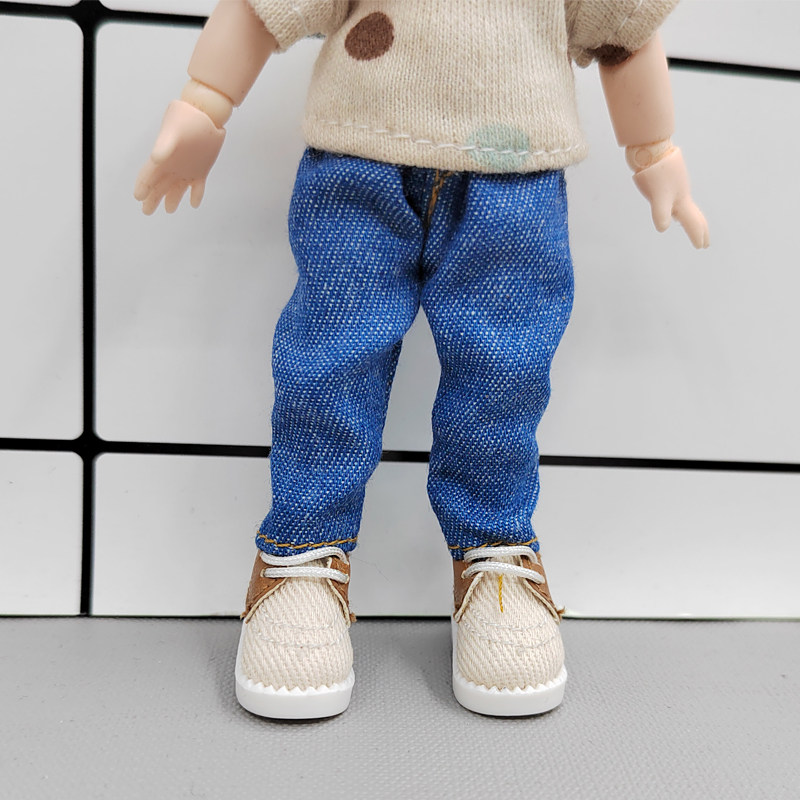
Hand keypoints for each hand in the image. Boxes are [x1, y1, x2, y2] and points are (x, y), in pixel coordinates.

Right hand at [134, 100, 225, 214]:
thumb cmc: (186, 118)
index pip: (149, 175)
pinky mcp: (201, 169)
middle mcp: (172, 165)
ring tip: (168, 210)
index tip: (138, 197)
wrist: (207, 113)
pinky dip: (196, 195)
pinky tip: (194, 204)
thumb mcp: (172, 131)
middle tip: (147, 211)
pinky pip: (198, 186)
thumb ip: (164, 145)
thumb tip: (156, 159)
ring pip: (177, 188)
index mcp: (163, 157)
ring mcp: (187, 168)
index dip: (143, 186)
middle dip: (153, 198)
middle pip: (159, 185)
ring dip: (172, 199)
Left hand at [632, 147, 709, 248]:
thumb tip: (663, 228)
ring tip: (688, 224)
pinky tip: (672, 205)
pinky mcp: (668, 181)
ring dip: (691, 218)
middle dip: (700, 229)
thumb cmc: (655, 174)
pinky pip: (678, 199)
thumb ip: (661, 213)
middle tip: (704, 242)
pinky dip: (680, 207)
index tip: (701, 247)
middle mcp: (682, 195)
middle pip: (695, 215)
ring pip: (687, 206)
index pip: (693, 222)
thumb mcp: (657, 197)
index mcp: (682, 201)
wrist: (651, 149)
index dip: (697, 235)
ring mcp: (676, 187)